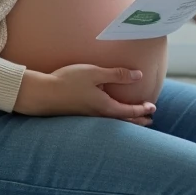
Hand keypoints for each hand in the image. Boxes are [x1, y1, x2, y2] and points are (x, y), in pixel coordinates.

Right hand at [13, 65, 156, 125]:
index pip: (129, 111)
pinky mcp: (80, 114)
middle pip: (122, 121)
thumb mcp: (94, 73)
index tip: (152, 108)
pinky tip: (109, 114)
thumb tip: (138, 75)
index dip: (142, 109)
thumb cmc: (68, 81)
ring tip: (133, 120)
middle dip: (137, 120)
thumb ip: (116, 74)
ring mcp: (88, 117)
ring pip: (112, 121)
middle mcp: (98, 115)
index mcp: (104, 106)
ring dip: (125, 121)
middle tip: (149, 121)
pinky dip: (113, 119)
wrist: (42, 93)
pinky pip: (102, 120)